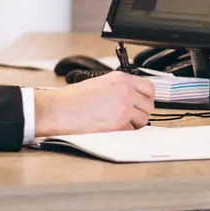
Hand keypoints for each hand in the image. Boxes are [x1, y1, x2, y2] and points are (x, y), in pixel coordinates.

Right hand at [34, 71, 154, 136]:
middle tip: (130, 115)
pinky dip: (125, 132)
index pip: (149, 87)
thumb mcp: (100, 82)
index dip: (146, 97)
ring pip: (143, 119)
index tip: (142, 103)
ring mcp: (124, 107)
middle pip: (149, 105)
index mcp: (121, 78)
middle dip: (141, 111)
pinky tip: (112, 128)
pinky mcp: (120, 124)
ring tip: (118, 122)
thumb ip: (120, 87)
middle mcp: (126, 91)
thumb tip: (132, 95)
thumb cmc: (73, 98)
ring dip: (134, 123)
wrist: (60, 109)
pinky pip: (132, 130)